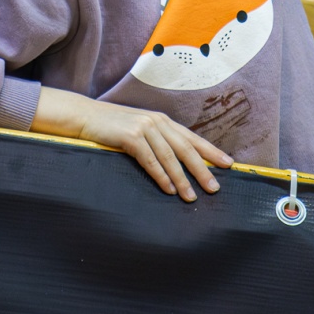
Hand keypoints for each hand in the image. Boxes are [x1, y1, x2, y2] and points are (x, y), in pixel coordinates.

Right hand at [33, 88, 231, 199]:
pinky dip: (161, 176)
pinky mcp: (130, 136)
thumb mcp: (140, 130)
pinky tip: (169, 189)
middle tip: (214, 188)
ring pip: (170, 157)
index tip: (228, 165)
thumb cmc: (113, 127)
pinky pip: (150, 160)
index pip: (192, 138)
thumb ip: (158, 141)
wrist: (85, 116)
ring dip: (182, 179)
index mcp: (163, 120)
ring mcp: (144, 127)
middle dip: (202, 169)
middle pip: (186, 148)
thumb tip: (178, 163)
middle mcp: (157, 121)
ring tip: (192, 197)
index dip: (211, 151)